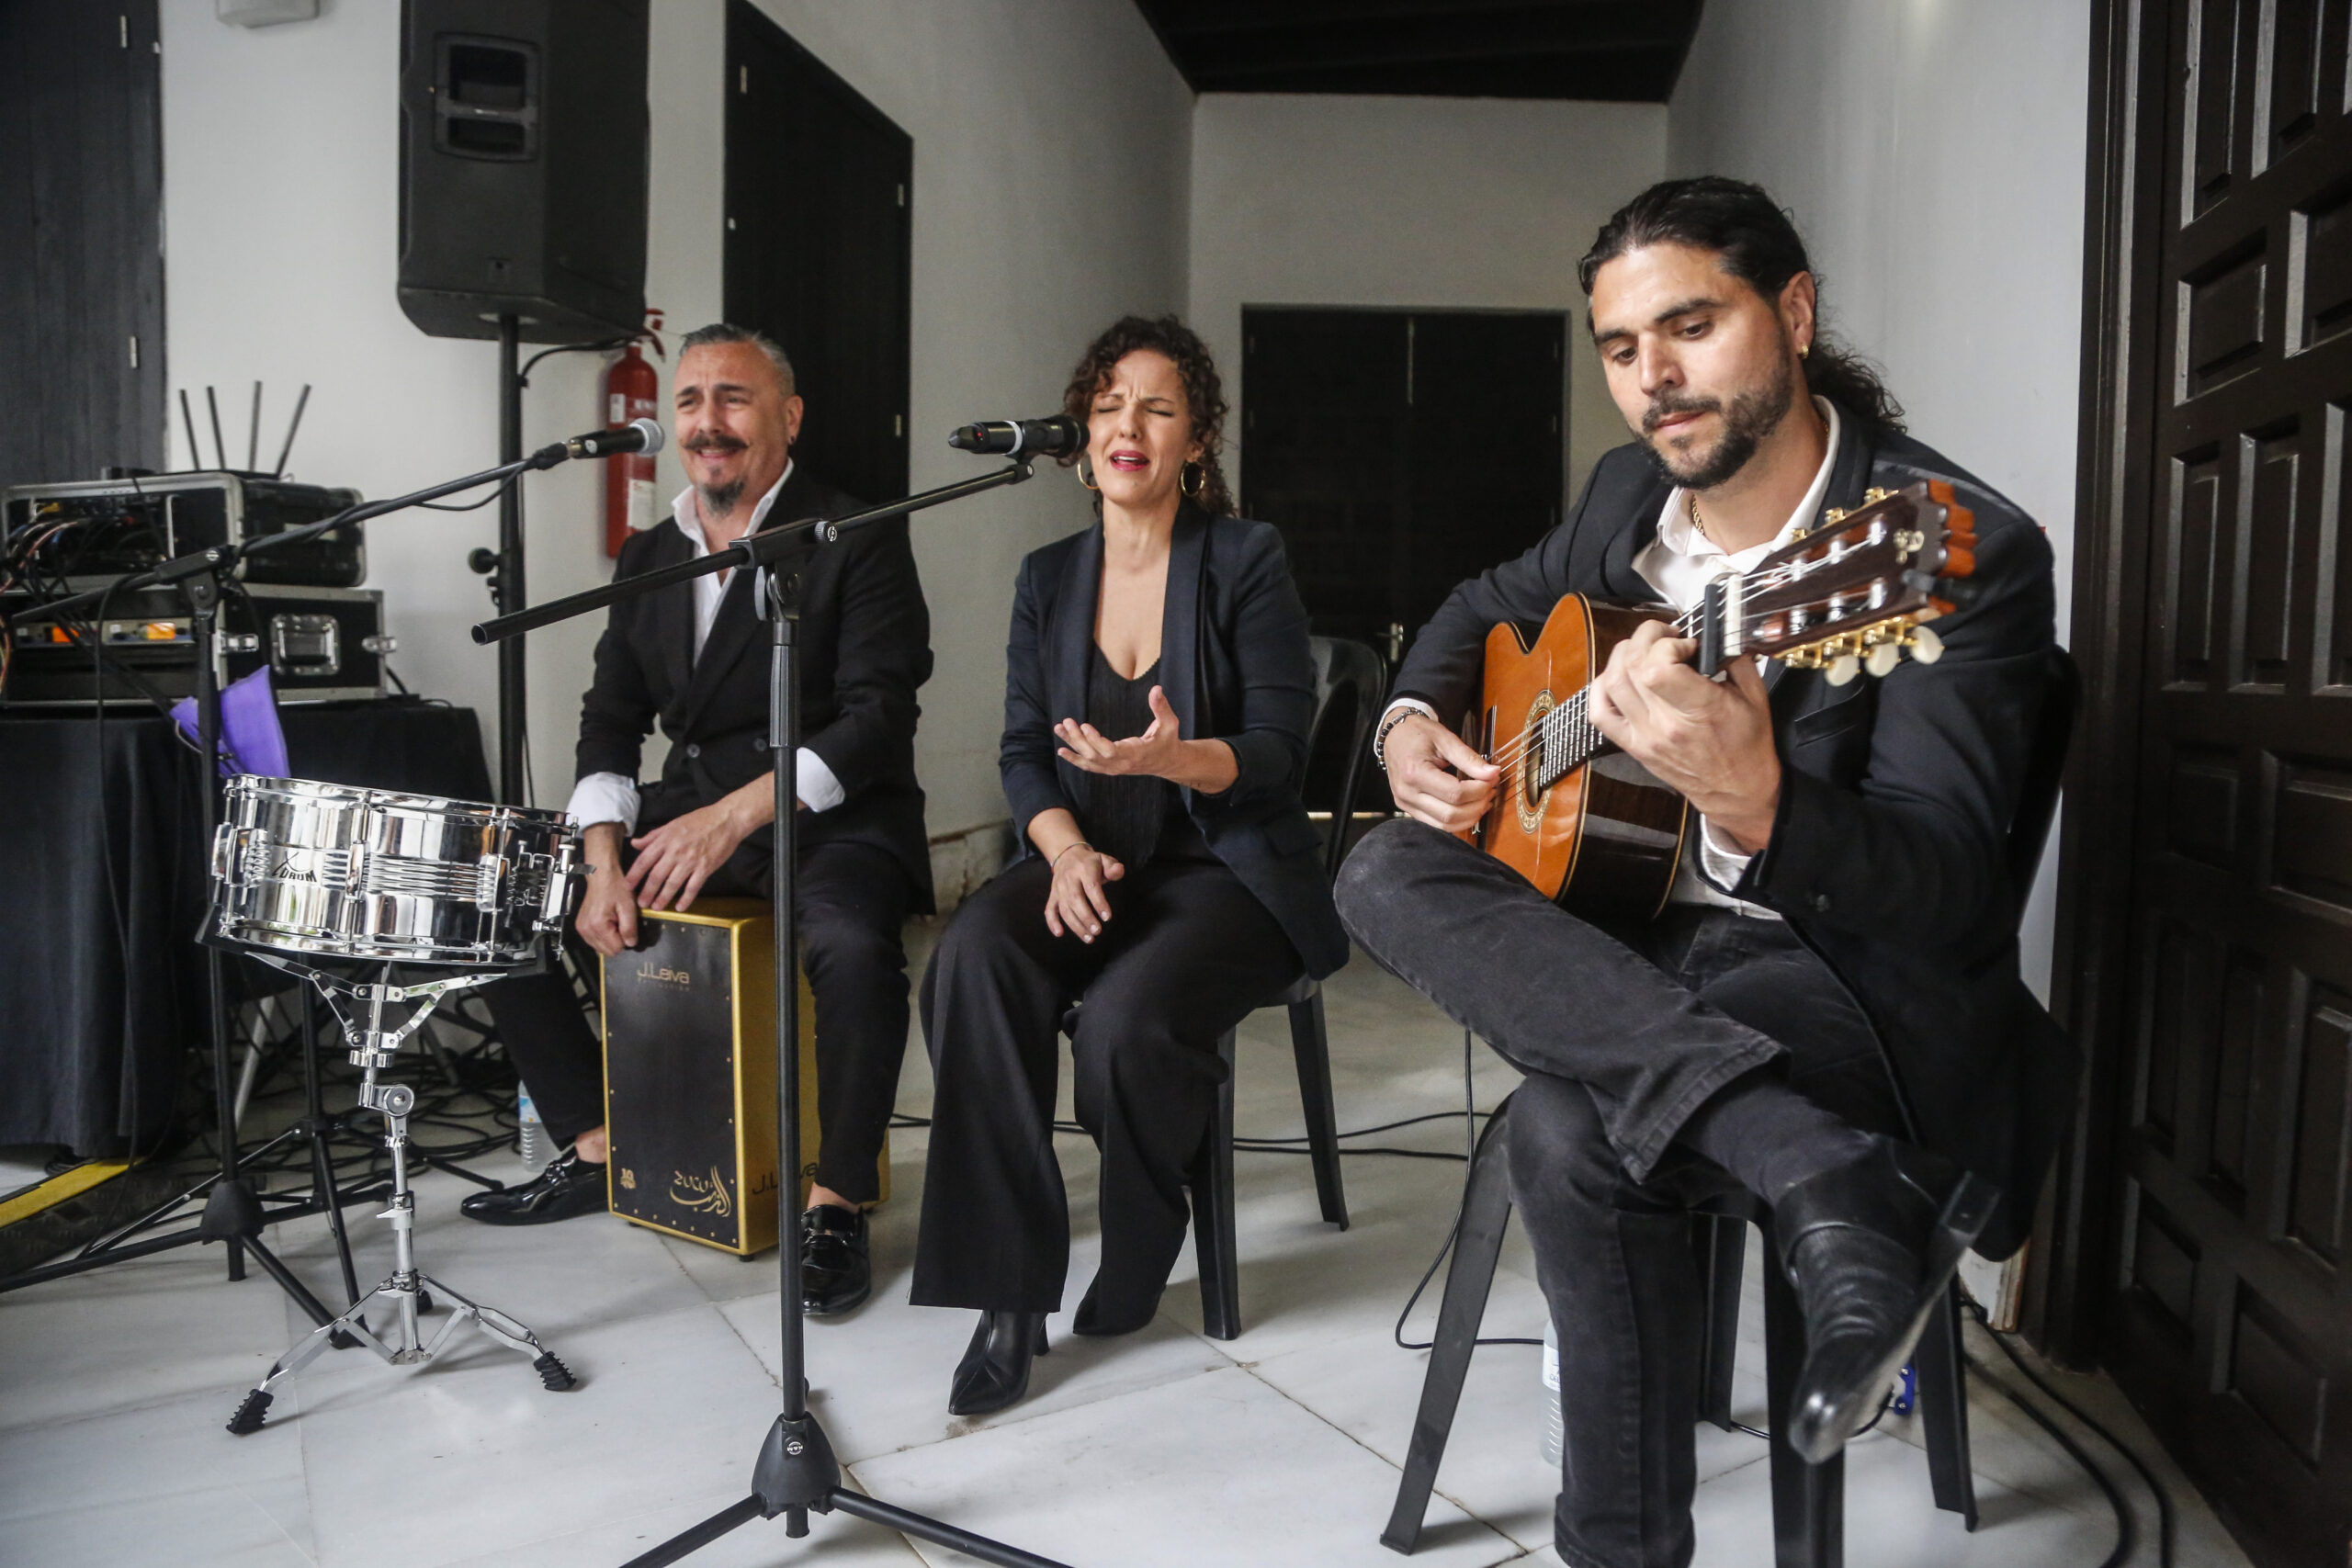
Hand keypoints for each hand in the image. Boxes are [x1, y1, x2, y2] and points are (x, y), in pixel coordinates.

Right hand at [573, 825, 637, 956]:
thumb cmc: (614, 886)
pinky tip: (607, 922)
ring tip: (614, 921)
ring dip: (610, 938)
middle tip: (620, 923)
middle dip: (617, 940)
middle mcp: (586, 929)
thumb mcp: (629, 907)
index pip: (616, 948)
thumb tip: (631, 944)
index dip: (626, 939)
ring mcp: (582, 928)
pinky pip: (594, 941)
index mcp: (598, 925)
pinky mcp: (581, 926)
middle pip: (607, 951)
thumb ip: (630, 928)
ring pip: (600, 948)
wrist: (601, 876)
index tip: (626, 926)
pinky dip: (602, 935)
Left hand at [626, 798, 755, 912]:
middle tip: (641, 903)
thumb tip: (635, 843)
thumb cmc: (701, 820)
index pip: (645, 859)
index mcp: (666, 839)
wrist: (727, 820)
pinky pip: (693, 887)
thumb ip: (653, 836)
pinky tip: (681, 907)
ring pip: (672, 884)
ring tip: (656, 907)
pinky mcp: (705, 867)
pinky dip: (686, 899)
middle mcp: (676, 851)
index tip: (628, 885)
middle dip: (647, 891)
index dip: (635, 874)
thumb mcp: (673, 823)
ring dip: (663, 898)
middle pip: (656, 875)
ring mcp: (691, 860)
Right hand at [1044, 843, 1124, 942]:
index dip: (1099, 903)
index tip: (1107, 917)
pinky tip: (1059, 933)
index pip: (1091, 887)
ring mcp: (1059, 888)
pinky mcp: (1053, 895)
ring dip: (1075, 925)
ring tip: (1089, 938)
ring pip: (1064, 908)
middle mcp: (1069, 879)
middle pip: (1075, 900)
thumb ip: (1113, 867)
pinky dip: (1052, 922)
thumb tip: (1119, 871)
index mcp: (1084, 869)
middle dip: (1086, 918)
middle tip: (1097, 931)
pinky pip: (1049, 909)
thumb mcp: (1104, 859)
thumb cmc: (1091, 862)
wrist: (1068, 855)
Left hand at [1054, 686, 1186, 779]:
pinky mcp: (1109, 768)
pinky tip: (1062, 750)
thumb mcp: (1170, 723)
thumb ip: (1162, 707)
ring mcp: (1114, 768)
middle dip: (1077, 739)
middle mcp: (1121, 765)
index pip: (1110, 751)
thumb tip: (1156, 689)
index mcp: (1135, 755)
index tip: (1084, 725)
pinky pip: (1089, 765)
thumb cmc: (1167, 740)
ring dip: (1072, 745)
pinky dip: (1075, 759)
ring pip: (1088, 760)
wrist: (1167, 762)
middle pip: (1093, 755)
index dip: (1095, 741)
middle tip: (1066, 722)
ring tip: (1059, 728)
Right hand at [1383, 712, 1499, 832]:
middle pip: (1450, 814)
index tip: (1491, 779)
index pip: (1454, 793)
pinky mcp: (1409, 810)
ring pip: (1445, 826)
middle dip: (1477, 805)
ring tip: (1483, 801)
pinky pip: (1437, 825)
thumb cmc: (1418, 733)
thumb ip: (1469, 758)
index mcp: (1414, 772)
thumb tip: (1493, 773)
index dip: (1479, 790)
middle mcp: (1407, 793)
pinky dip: (1457, 821)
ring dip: (1470, 817)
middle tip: (1490, 790)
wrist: (1394, 735)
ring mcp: (1405, 804)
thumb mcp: (1445, 739)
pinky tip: (1469, 808)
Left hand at [1587, 620, 1779, 851]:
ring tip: (1645, 650)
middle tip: (1665, 635)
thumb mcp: (1756, 697)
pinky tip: (1620, 676)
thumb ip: (1736, 658)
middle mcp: (1666, 724)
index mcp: (1700, 710)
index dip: (1668, 644)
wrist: (1736, 791)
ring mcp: (1645, 736)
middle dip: (1646, 638)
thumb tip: (1716, 633)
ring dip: (1624, 655)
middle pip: (1633, 667)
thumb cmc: (1748, 745)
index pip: (1659, 667)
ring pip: (1612, 683)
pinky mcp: (1634, 746)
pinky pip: (1599, 713)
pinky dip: (1601, 688)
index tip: (1687, 644)